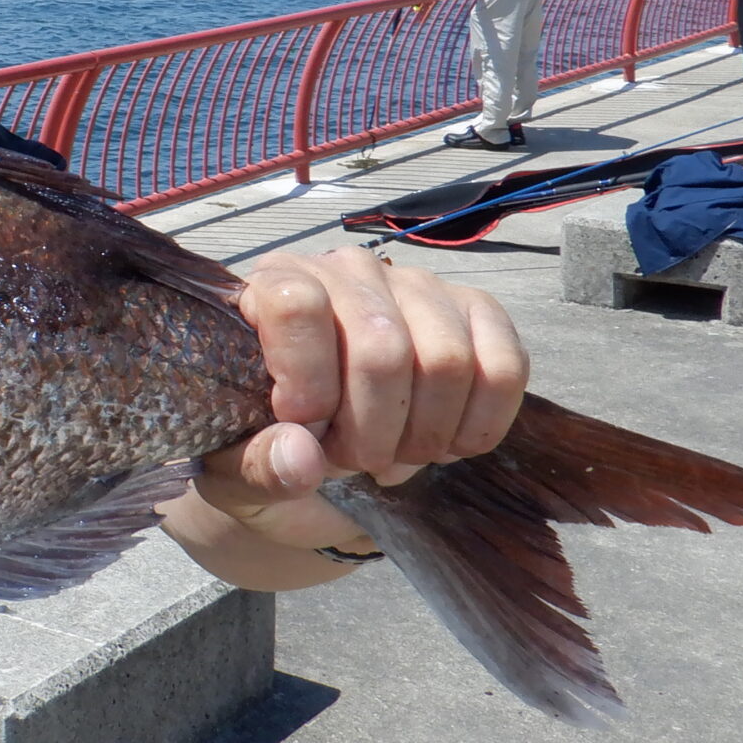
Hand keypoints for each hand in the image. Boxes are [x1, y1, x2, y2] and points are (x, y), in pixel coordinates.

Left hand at [169, 248, 527, 576]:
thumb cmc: (271, 451)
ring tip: (394, 456)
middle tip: (355, 462)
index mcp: (271, 288)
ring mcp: (417, 286)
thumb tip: (302, 456)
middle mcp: (346, 271)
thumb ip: (258, 465)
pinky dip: (479, 425)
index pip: (297, 305)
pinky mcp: (476, 313)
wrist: (323, 461)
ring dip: (424, 434)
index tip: (306, 431)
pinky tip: (445, 444)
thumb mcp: (238, 471)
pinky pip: (504, 367)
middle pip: (383, 347)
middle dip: (373, 431)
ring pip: (447, 361)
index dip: (308, 383)